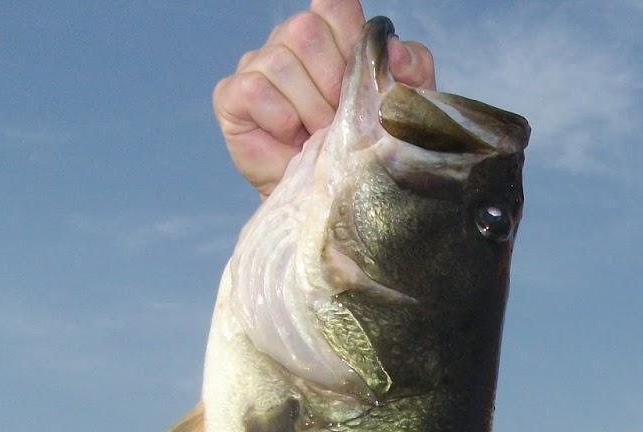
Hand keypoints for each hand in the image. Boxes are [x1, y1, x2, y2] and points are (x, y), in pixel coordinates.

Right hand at [214, 0, 435, 196]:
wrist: (333, 201)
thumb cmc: (366, 149)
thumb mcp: (401, 107)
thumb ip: (411, 69)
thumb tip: (392, 50)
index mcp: (330, 34)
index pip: (334, 4)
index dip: (349, 39)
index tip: (359, 81)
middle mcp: (289, 42)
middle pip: (304, 29)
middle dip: (331, 83)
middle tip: (340, 119)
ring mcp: (258, 66)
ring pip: (280, 61)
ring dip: (309, 108)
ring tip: (318, 135)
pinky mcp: (231, 97)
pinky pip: (253, 89)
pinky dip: (279, 118)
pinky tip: (291, 138)